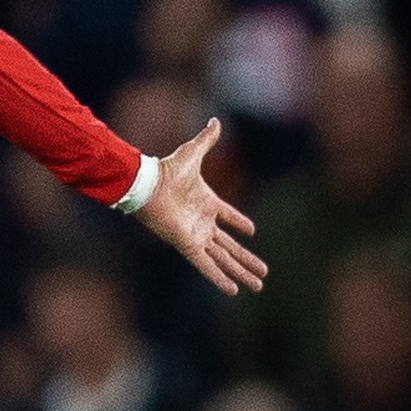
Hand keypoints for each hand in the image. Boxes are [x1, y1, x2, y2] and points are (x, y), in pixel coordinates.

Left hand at [135, 118, 267, 295]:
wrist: (147, 185)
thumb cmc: (167, 170)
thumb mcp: (192, 153)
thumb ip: (206, 140)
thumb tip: (216, 120)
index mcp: (206, 202)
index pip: (227, 215)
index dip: (239, 222)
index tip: (251, 231)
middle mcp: (202, 222)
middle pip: (230, 246)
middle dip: (247, 260)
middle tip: (264, 273)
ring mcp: (196, 235)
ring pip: (223, 258)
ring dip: (240, 272)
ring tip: (259, 286)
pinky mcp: (187, 244)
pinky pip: (206, 265)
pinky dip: (219, 277)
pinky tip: (233, 290)